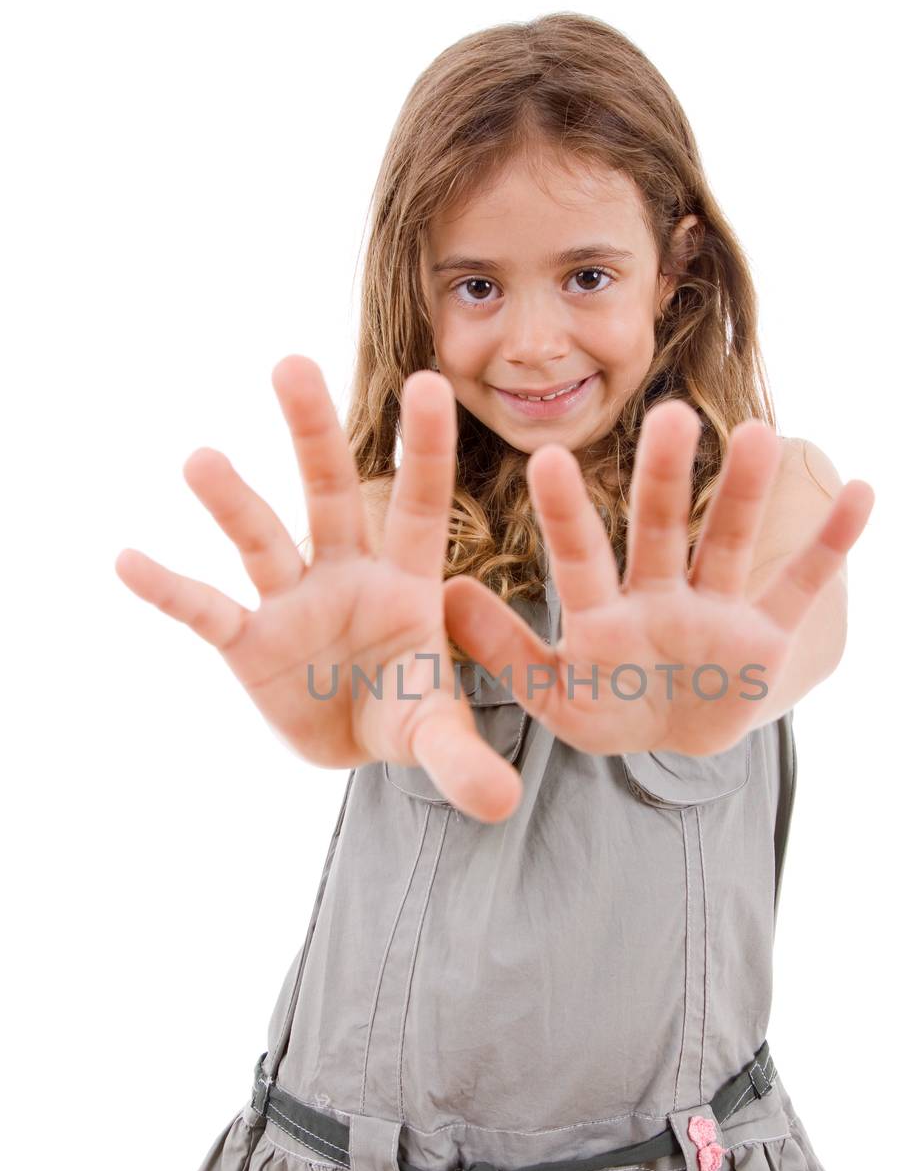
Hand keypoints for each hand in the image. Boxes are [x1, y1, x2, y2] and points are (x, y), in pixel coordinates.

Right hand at [113, 359, 522, 822]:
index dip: (424, 450)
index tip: (430, 382)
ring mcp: (293, 601)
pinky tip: (127, 560)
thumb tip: (502, 805)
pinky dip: (169, 589)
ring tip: (201, 458)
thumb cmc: (407, 711)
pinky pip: (206, 610)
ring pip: (261, 539)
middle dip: (313, 434)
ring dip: (232, 502)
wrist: (354, 739)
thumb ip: (463, 759)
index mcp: (409, 580)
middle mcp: (347, 572)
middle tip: (292, 365)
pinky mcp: (248, 641)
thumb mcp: (436, 735)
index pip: (422, 506)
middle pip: (331, 493)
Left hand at [442, 402, 873, 756]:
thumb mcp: (552, 696)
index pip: (582, 557)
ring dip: (747, 493)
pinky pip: (802, 586)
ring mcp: (716, 611)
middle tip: (670, 414)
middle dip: (667, 480)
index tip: (548, 456)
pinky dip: (833, 544)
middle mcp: (659, 596)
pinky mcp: (766, 636)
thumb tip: (446, 593)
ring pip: (731, 543)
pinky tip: (862, 490)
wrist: (671, 740)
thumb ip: (503, 651)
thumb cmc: (607, 711)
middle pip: (662, 531)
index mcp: (602, 614)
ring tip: (762, 433)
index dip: (567, 514)